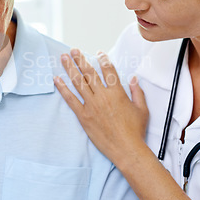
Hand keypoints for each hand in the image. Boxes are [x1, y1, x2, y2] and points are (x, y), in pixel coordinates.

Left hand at [54, 49, 148, 167]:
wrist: (127, 149)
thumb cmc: (135, 131)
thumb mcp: (142, 109)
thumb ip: (137, 92)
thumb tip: (134, 79)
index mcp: (117, 93)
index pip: (108, 70)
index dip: (103, 59)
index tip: (98, 52)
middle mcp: (103, 96)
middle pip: (89, 73)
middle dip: (80, 59)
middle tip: (73, 50)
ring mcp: (91, 106)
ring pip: (78, 82)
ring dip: (70, 68)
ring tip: (64, 58)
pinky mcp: (83, 116)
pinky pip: (70, 99)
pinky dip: (63, 88)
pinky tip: (57, 79)